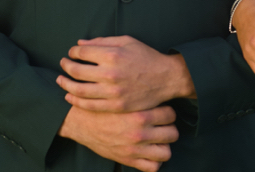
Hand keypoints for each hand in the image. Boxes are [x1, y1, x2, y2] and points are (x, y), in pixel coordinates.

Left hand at [57, 35, 195, 111]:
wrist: (165, 78)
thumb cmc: (146, 56)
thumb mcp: (127, 41)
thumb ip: (103, 41)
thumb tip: (81, 43)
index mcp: (113, 55)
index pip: (82, 53)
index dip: (73, 52)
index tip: (71, 52)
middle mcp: (110, 73)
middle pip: (76, 71)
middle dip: (65, 66)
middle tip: (63, 64)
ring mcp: (112, 92)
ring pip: (79, 90)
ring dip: (65, 85)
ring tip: (61, 80)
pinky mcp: (115, 105)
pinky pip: (89, 105)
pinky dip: (76, 101)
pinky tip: (70, 97)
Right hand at [58, 104, 177, 171]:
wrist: (82, 122)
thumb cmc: (104, 105)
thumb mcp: (123, 97)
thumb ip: (141, 97)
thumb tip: (159, 89)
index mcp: (140, 115)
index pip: (170, 114)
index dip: (168, 112)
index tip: (163, 111)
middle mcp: (140, 134)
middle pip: (172, 133)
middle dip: (168, 128)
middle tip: (161, 125)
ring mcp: (135, 150)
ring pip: (166, 152)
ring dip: (164, 145)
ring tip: (158, 139)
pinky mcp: (129, 161)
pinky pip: (152, 167)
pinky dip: (154, 161)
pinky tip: (149, 151)